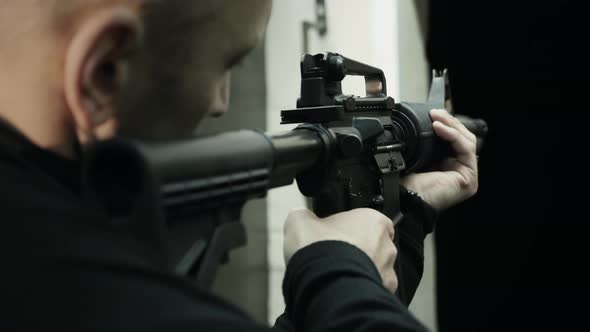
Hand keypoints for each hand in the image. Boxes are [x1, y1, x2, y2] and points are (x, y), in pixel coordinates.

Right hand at [283, 208, 397, 292]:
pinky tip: (340, 289)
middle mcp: (386, 245)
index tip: (337, 233)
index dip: (351, 227)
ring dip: (360, 271)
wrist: (326, 285)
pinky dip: (359, 290)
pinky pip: (372, 290)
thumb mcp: (300, 222)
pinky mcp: (383, 293)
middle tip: (334, 255)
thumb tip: (301, 218)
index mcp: (372, 221)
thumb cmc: (321, 251)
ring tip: (335, 276)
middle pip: (375, 245)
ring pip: (376, 270)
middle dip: (357, 251)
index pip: (369, 220)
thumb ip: (305, 216)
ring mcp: (386, 271)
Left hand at [401, 109, 478, 210]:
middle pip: (462, 137)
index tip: (432, 113)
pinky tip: (440, 128)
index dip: (445, 123)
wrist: (402, 200)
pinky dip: (454, 135)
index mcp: (445, 164)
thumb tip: (424, 120)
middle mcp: (458, 169)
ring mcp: (466, 175)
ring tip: (437, 118)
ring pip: (467, 140)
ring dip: (452, 125)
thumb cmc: (404, 184)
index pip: (453, 138)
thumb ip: (423, 142)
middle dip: (449, 122)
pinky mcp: (469, 178)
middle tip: (435, 113)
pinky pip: (466, 149)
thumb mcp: (415, 156)